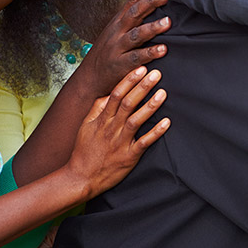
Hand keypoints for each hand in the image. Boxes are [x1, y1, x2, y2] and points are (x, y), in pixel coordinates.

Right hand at [66, 66, 169, 198]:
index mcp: (102, 119)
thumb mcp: (85, 126)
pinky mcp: (129, 157)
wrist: (80, 178)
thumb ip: (97, 108)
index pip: (116, 95)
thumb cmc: (84, 151)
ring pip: (136, 120)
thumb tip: (108, 93)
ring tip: (163, 92)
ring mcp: (121, 142)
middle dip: (143, 87)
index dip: (129, 80)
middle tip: (156, 73)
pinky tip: (167, 122)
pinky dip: (155, 132)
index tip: (141, 68)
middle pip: (128, 103)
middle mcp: (112, 128)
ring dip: (150, 106)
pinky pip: (144, 143)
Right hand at [77, 0, 170, 97]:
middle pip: (134, 13)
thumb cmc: (107, 53)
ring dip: (152, 27)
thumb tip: (152, 4)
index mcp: (118, 22)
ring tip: (168, 22)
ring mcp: (117, 48)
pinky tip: (163, 49)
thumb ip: (132, 19)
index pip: (132, 1)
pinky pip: (136, 57)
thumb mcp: (116, 32)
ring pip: (135, 34)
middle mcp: (117, 32)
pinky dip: (150, 53)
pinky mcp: (120, 65)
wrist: (89, 79)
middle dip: (151, 3)